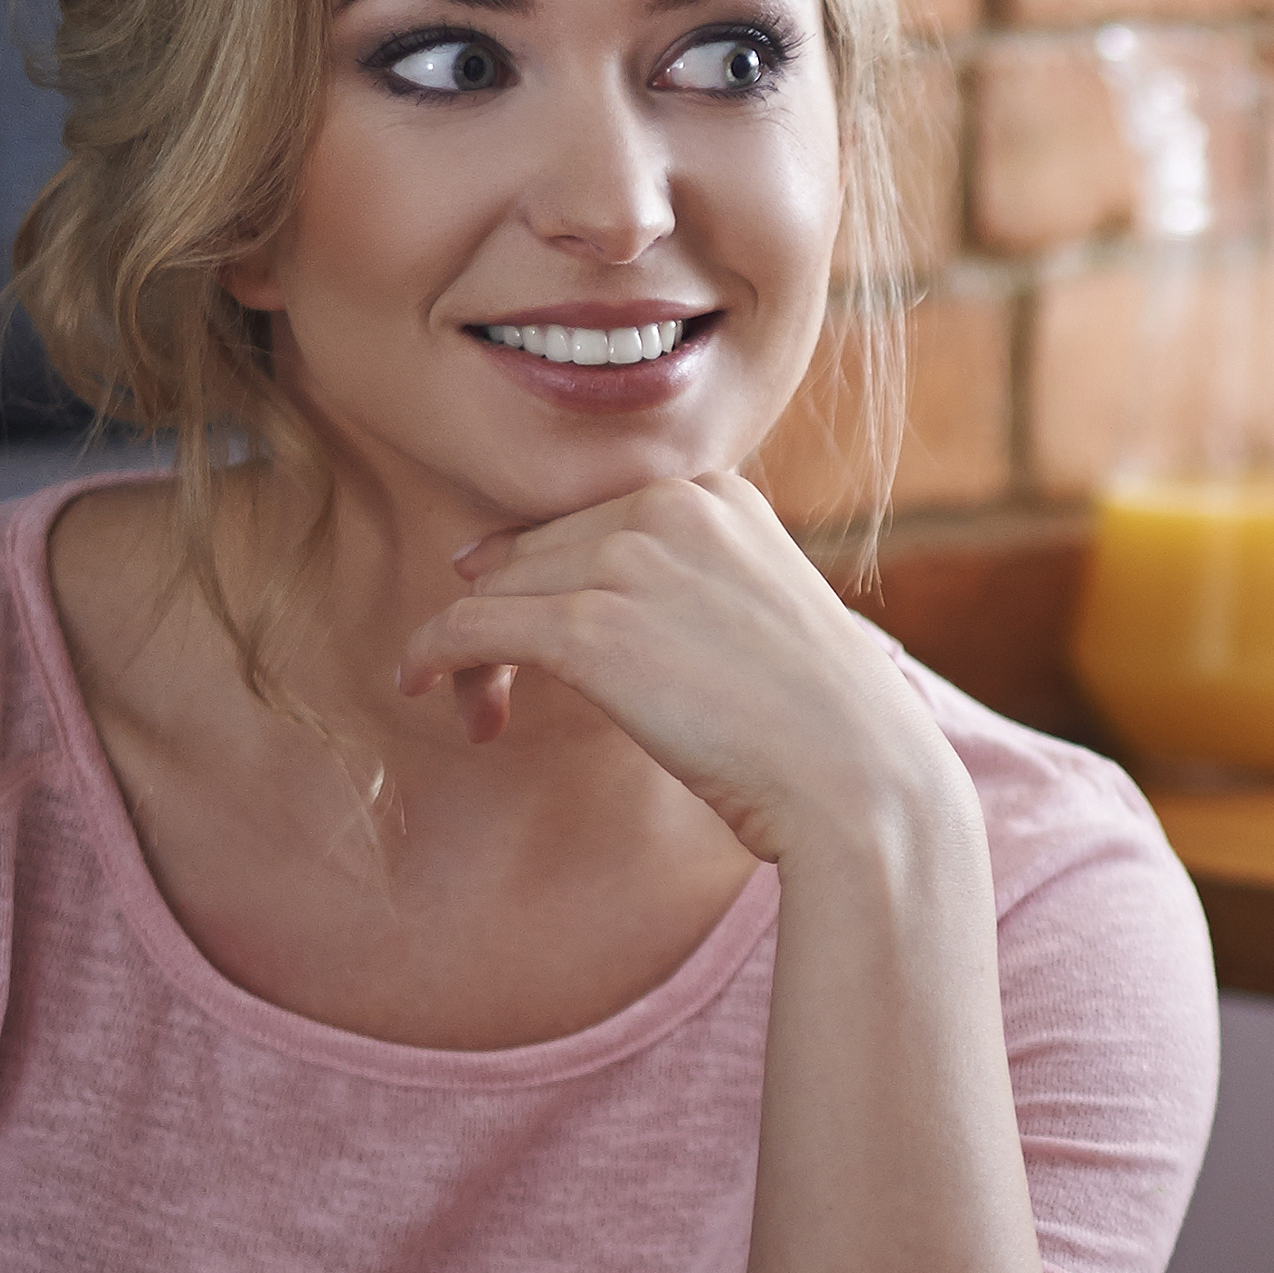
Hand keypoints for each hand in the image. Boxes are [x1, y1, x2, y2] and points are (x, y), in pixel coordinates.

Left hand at [396, 475, 943, 864]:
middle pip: (537, 549)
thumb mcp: (766, 614)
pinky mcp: (589, 626)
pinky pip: (470, 625)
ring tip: (475, 708)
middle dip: (510, 614)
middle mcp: (670, 504)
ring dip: (472, 649)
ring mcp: (629, 559)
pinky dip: (430, 654)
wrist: (859, 780)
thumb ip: (692, 580)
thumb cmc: (821, 725)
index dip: (549, 574)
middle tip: (499, 686)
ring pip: (497, 588)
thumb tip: (582, 588)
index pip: (591, 517)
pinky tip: (414, 683)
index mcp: (718, 492)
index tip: (530, 628)